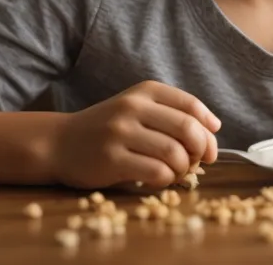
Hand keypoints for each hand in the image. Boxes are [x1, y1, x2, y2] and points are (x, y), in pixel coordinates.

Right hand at [51, 81, 220, 189]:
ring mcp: (121, 133)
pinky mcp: (112, 159)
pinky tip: (158, 180)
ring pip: (174, 153)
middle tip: (200, 162)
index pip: (190, 105)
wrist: (59, 143)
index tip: (210, 145)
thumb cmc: (107, 128)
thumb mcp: (136, 108)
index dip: (208, 128)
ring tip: (176, 172)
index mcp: (144, 91)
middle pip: (187, 129)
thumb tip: (213, 128)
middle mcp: (133, 107)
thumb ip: (170, 114)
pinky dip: (166, 180)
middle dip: (202, 149)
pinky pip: (156, 173)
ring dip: (184, 168)